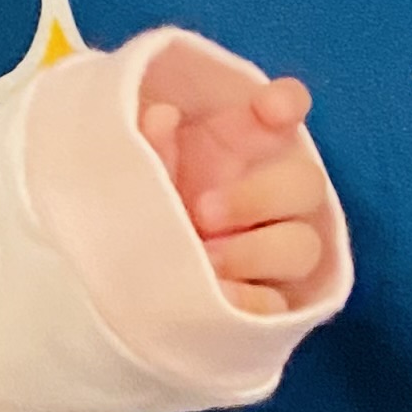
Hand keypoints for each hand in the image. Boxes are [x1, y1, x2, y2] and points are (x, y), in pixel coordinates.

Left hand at [138, 46, 334, 308]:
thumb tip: (160, 116)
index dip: (286, 104)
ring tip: (203, 259)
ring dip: (254, 252)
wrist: (106, 276)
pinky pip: (278, 307)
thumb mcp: (130, 172)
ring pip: (302, 248)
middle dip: (259, 196)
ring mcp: (273, 253)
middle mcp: (269, 195)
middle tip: (203, 211)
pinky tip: (217, 294)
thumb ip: (147, 146)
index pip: (285, 108)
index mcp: (240, 147)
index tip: (270, 110)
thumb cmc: (129, 204)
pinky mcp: (264, 303)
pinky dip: (252, 301)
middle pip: (304, 184)